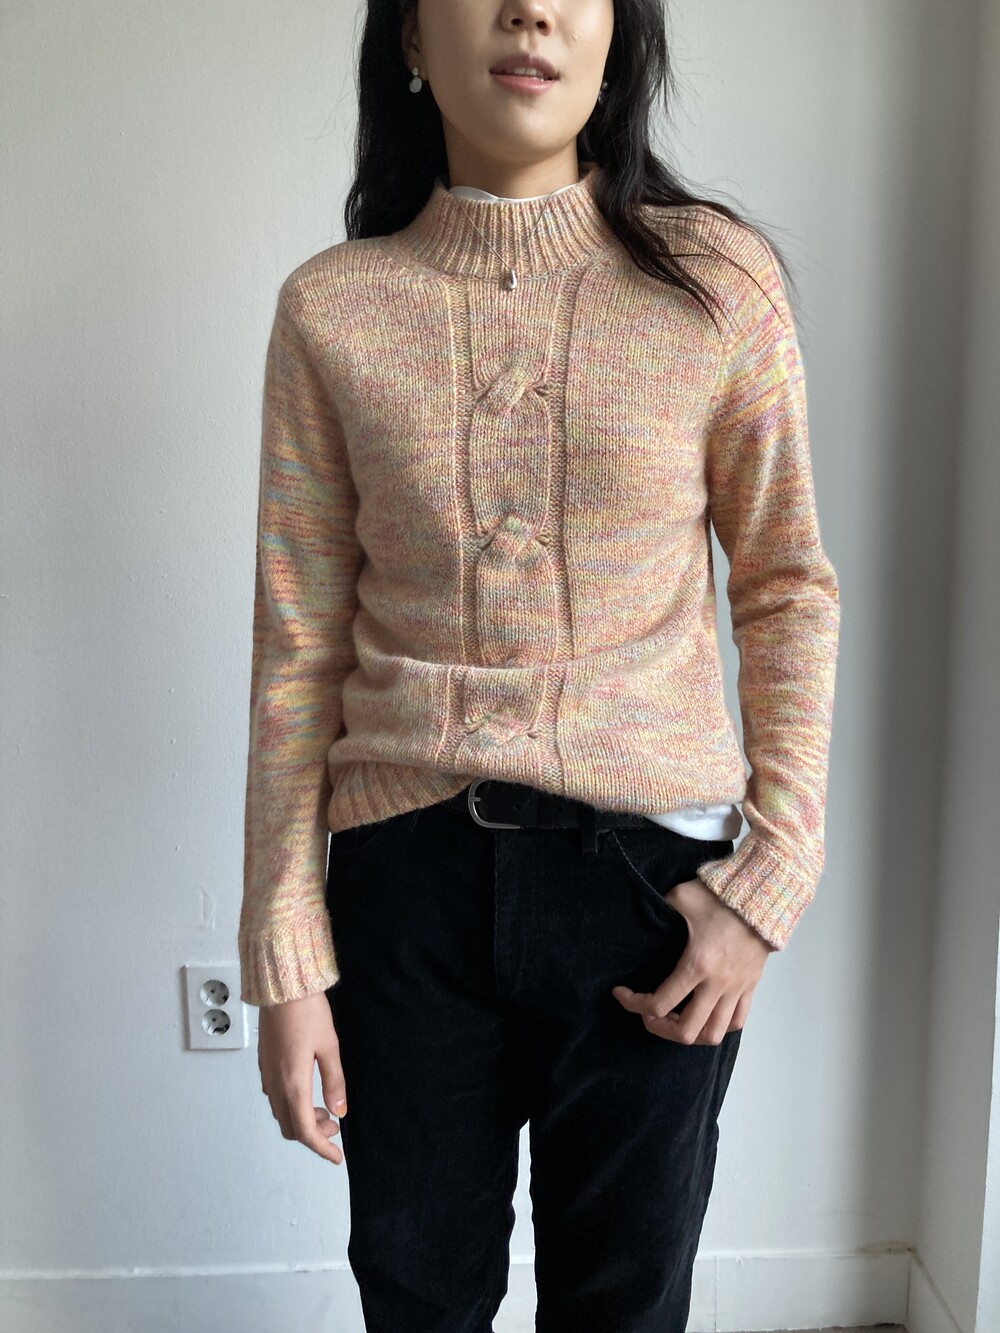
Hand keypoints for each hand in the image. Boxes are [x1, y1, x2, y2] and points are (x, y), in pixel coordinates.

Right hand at [257, 991, 347, 1163]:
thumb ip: (334, 1081)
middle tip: (335, 1127)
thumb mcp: (329, 1046)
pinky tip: (307, 1091)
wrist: (281, 987)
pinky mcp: (265, 1064)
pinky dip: (291, 1104)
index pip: (305, 1130)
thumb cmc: (306, 1011)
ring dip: (301, 1119)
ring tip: (324, 1109)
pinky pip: (275, 1096)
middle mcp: (275, 1084)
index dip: (321, 1147)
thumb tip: (339, 1110)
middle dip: (313, 1134)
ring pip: (281, 1112)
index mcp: (292, 1083)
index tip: (336, 1156)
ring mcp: (266, 1074)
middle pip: (289, 1127)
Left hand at [612, 875, 771, 1044]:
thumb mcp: (682, 896)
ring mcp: (736, 989)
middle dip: (660, 1028)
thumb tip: (648, 912)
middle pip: (686, 1031)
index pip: (659, 1003)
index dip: (633, 1004)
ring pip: (713, 1034)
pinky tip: (705, 1015)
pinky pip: (737, 1022)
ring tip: (677, 1019)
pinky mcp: (750, 987)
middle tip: (649, 1014)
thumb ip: (661, 907)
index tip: (622, 995)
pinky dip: (718, 1027)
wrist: (765, 897)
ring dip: (690, 1034)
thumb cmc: (723, 896)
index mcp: (696, 964)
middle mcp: (717, 984)